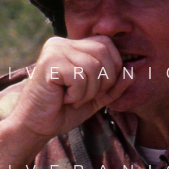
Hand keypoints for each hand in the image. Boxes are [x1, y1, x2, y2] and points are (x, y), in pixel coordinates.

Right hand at [6, 34, 131, 144]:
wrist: (36, 126)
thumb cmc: (63, 111)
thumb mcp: (95, 98)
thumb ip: (114, 86)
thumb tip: (132, 72)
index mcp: (72, 46)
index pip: (107, 45)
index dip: (112, 70)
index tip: (97, 90)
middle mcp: (61, 43)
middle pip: (103, 53)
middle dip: (102, 82)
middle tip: (84, 96)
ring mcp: (54, 50)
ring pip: (93, 67)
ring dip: (87, 92)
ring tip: (71, 99)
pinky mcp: (49, 63)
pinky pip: (79, 77)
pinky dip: (76, 95)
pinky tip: (63, 98)